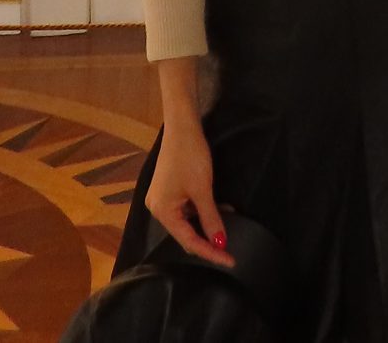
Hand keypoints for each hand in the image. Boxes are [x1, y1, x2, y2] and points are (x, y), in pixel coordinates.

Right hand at [144, 122, 232, 268]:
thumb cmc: (190, 157)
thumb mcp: (203, 190)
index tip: (230, 261)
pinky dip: (202, 212)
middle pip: (185, 235)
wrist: (182, 127)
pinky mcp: (169, 191)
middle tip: (229, 250)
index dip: (210, 252)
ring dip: (207, 225)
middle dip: (207, 241)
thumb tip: (220, 243)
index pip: (189, 242)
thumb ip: (211, 218)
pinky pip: (186, 210)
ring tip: (227, 227)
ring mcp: (162, 199)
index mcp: (162, 212)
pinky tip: (220, 209)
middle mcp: (158, 209)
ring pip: (187, 222)